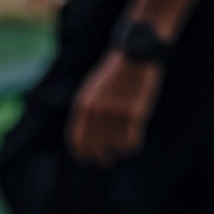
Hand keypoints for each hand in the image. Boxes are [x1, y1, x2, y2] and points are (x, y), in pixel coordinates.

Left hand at [67, 51, 164, 166]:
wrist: (136, 52)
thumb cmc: (115, 71)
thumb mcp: (93, 88)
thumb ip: (87, 111)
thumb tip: (84, 138)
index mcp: (84, 104)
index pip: (77, 140)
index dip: (81, 153)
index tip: (86, 160)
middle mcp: (97, 112)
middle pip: (95, 149)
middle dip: (100, 158)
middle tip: (106, 161)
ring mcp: (116, 114)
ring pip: (114, 148)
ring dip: (118, 151)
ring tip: (121, 149)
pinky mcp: (135, 115)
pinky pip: (131, 143)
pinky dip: (132, 146)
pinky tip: (133, 142)